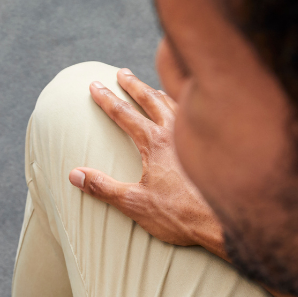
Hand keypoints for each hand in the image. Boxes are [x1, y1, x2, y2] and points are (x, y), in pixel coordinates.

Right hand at [68, 69, 224, 255]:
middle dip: (133, 84)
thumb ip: (103, 187)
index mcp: (155, 142)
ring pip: (175, 103)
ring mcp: (196, 137)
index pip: (124, 114)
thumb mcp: (134, 203)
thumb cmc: (181, 214)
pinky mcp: (212, 146)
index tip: (95, 86)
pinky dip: (185, 106)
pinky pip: (197, 115)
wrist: (223, 223)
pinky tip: (185, 110)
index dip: (107, 99)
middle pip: (151, 99)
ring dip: (159, 92)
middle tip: (121, 73)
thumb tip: (74, 175)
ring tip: (150, 86)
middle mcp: (176, 132)